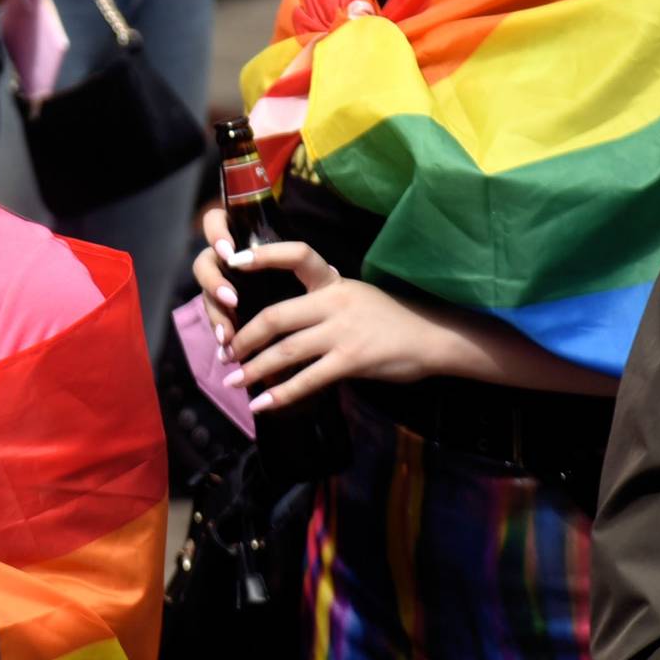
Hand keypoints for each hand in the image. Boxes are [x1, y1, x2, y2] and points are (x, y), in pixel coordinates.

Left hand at [190, 207, 443, 409]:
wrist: (434, 338)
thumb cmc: (393, 320)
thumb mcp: (357, 297)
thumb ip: (325, 301)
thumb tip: (294, 312)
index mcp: (333, 281)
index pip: (296, 255)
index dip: (262, 257)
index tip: (230, 264)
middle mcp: (334, 302)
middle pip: (276, 316)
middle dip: (244, 338)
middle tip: (226, 354)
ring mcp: (343, 331)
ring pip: (286, 351)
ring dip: (254, 369)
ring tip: (234, 382)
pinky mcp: (352, 360)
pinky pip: (308, 379)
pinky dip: (281, 394)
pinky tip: (262, 404)